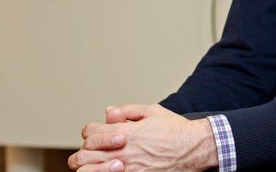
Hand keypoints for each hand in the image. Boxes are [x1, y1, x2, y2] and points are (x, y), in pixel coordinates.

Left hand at [68, 104, 217, 171]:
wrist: (193, 149)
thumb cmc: (175, 131)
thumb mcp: (152, 111)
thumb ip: (127, 110)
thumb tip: (108, 112)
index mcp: (124, 132)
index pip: (90, 133)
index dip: (91, 132)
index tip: (97, 133)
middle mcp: (122, 152)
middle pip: (83, 156)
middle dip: (83, 153)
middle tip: (90, 152)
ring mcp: (127, 169)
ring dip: (88, 169)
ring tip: (93, 166)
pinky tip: (108, 171)